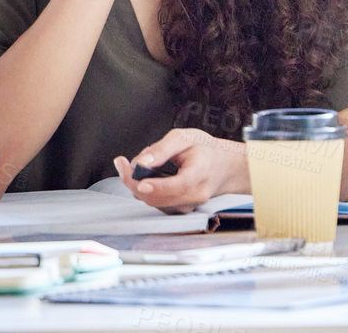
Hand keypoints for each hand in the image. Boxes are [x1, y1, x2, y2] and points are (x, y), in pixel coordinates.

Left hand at [111, 129, 249, 211]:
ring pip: (153, 202)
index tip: (136, 175)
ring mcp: (188, 206)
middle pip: (157, 197)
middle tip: (122, 163)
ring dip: (139, 185)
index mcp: (200, 174)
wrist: (225, 168)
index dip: (155, 184)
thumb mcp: (185, 137)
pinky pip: (156, 204)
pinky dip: (146, 191)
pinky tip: (148, 177)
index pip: (177, 185)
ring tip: (139, 165)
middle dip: (134, 181)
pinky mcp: (180, 210)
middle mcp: (195, 195)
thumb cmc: (207, 151)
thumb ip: (162, 149)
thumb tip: (140, 163)